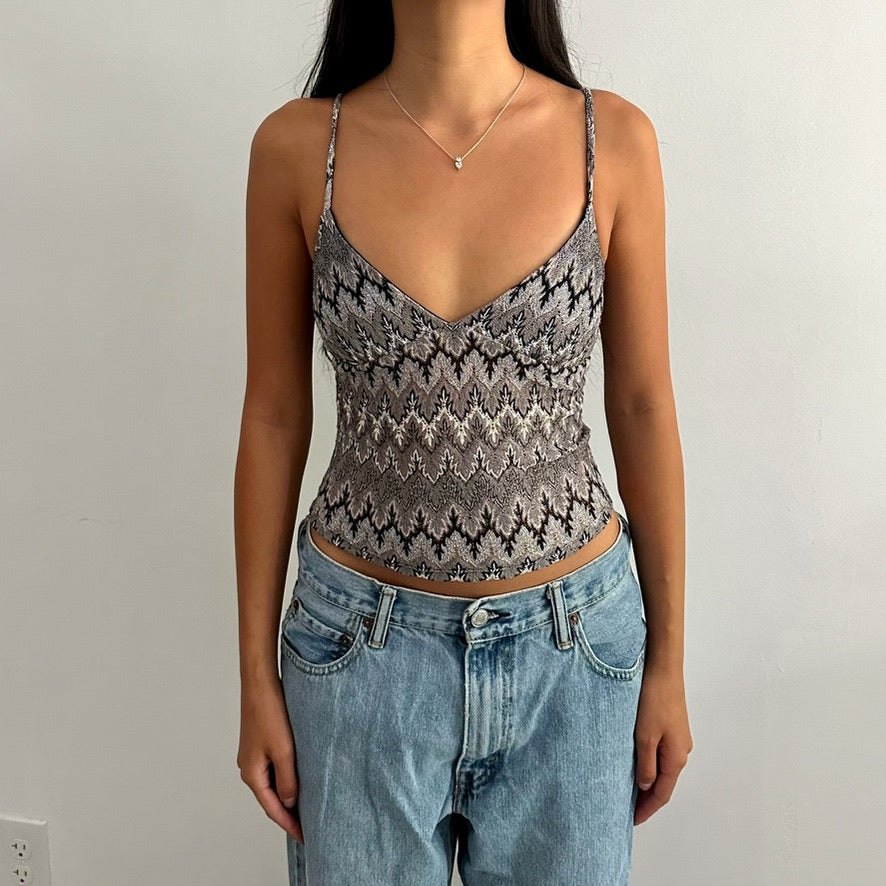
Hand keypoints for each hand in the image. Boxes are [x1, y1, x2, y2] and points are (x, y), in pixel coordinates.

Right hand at [236, 676, 303, 842]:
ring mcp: (253, 755)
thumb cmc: (270, 713)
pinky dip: (286, 778)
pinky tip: (299, 778)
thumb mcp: (284, 750)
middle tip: (310, 825)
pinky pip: (274, 769)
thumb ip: (288, 779)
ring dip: (288, 795)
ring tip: (308, 806)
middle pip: (271, 798)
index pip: (272, 808)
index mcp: (251, 774)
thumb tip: (290, 802)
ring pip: (273, 783)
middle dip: (289, 813)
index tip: (306, 837)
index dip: (290, 824)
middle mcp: (249, 767)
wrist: (260, 683)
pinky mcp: (260, 743)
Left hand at [633, 665, 692, 824]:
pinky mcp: (673, 726)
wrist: (664, 669)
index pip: (661, 794)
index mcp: (676, 758)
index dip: (647, 809)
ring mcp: (678, 738)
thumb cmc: (654, 699)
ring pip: (663, 768)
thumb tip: (646, 786)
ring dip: (648, 780)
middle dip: (648, 798)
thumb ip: (645, 764)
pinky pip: (662, 753)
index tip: (632, 821)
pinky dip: (651, 764)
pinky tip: (638, 762)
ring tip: (629, 789)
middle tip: (628, 808)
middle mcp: (682, 751)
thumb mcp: (644, 736)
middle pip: (664, 783)